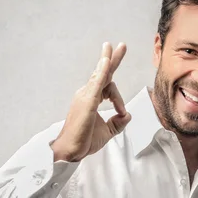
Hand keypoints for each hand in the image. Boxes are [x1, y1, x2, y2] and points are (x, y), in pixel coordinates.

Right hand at [51, 42, 130, 161]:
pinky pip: (96, 83)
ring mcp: (86, 96)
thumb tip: (127, 114)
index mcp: (91, 99)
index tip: (121, 111)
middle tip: (121, 45)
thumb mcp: (108, 131)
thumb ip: (118, 122)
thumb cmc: (84, 141)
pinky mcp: (87, 102)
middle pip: (102, 73)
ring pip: (101, 76)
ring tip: (119, 47)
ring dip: (110, 61)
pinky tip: (107, 62)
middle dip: (112, 59)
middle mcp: (87, 94)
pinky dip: (102, 72)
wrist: (71, 151)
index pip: (107, 86)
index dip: (118, 98)